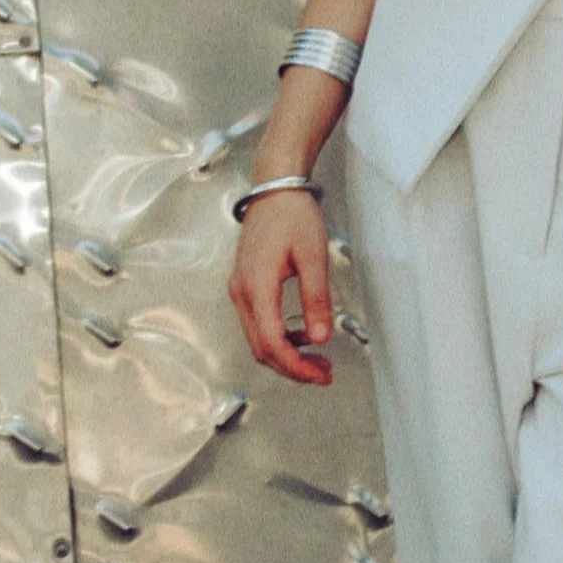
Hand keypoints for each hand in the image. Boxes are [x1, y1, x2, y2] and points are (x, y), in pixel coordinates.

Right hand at [228, 190, 337, 384]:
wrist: (274, 188)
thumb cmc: (292, 214)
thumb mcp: (313, 256)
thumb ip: (316, 299)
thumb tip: (320, 337)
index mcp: (256, 287)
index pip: (272, 343)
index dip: (296, 367)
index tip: (319, 374)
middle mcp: (242, 292)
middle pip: (261, 348)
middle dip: (292, 368)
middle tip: (323, 374)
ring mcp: (240, 289)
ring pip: (258, 339)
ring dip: (286, 355)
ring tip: (317, 360)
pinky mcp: (245, 285)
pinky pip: (258, 323)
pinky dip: (279, 338)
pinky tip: (302, 337)